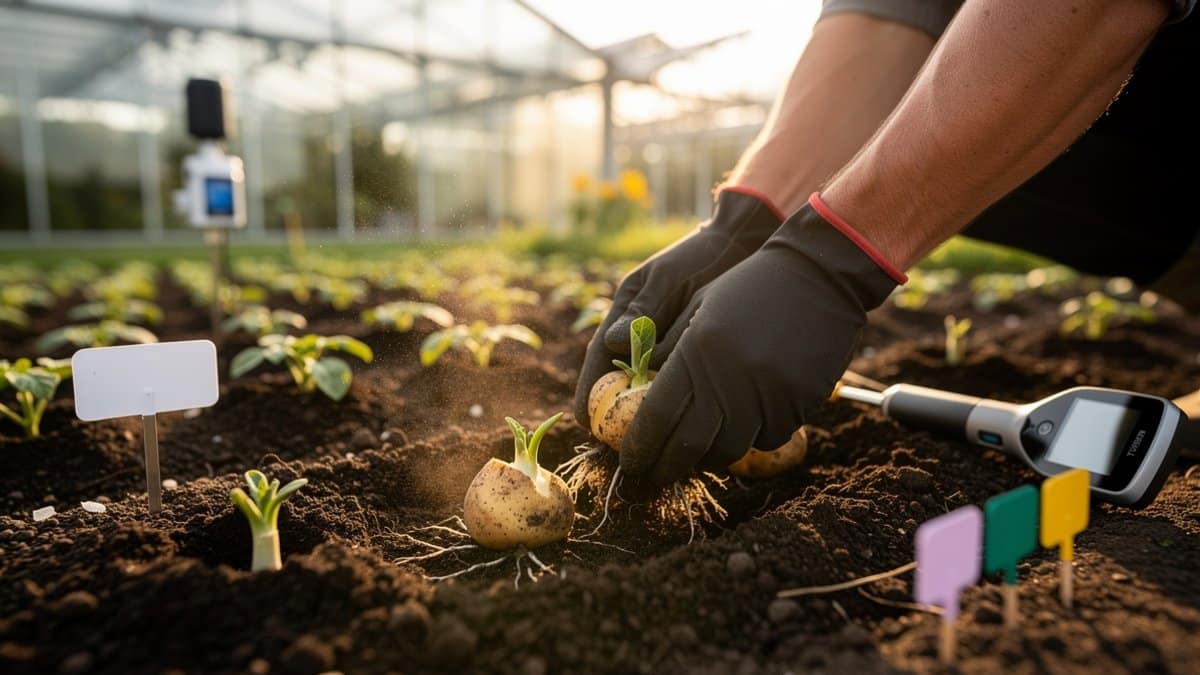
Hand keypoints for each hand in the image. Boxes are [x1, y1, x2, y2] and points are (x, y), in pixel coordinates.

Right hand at [573, 188, 783, 428]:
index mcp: (624, 318)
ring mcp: (668, 350)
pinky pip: (682, 388)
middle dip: (620, 418)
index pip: (599, 362)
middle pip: (622, 387)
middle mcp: (642, 340)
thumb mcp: (666, 280)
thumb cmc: (697, 258)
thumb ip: (643, 311)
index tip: (587, 423)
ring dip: (653, 417)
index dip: (590, 395)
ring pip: (652, 393)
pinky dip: (682, 406)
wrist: (740, 247)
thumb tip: (615, 343)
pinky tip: (692, 427)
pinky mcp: (695, 358)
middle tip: (621, 447)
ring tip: (657, 445)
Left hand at [619, 194, 905, 484]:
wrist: (818, 275)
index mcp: (698, 352)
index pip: (656, 417)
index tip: (628, 462)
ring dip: (705, 457)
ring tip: (692, 454)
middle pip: (688, 446)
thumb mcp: (697, 307)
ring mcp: (769, 396)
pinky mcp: (799, 404)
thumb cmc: (747, 287)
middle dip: (664, 467)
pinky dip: (748, 440)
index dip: (639, 447)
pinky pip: (766, 439)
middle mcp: (731, 380)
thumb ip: (667, 350)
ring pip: (728, 450)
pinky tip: (740, 426)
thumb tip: (635, 392)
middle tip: (651, 475)